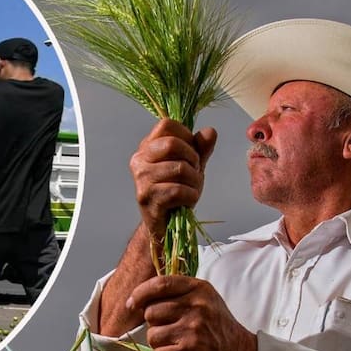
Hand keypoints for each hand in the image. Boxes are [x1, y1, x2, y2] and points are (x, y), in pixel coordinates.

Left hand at [127, 275, 256, 350]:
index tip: (132, 304)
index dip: (140, 294)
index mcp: (198, 288)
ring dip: (158, 344)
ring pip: (152, 336)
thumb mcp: (205, 299)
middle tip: (169, 330)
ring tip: (175, 344)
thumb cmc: (217, 326)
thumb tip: (141, 296)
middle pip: (151, 312)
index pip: (160, 284)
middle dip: (154, 324)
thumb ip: (179, 292)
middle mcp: (196, 306)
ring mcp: (193, 328)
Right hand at [130, 119, 215, 239]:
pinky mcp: (147, 199)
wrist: (166, 225)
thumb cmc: (176, 193)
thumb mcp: (192, 166)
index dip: (186, 135)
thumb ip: (201, 148)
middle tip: (195, 172)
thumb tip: (210, 131)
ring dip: (194, 180)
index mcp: (147, 147)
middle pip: (172, 144)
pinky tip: (188, 200)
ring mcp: (142, 180)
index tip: (191, 152)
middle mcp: (139, 160)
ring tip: (192, 188)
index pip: (167, 124)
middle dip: (193, 158)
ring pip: (179, 168)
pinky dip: (191, 196)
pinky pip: (178, 190)